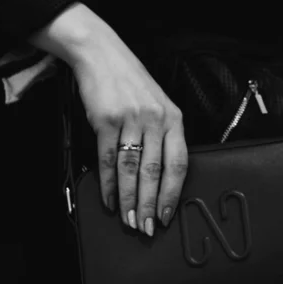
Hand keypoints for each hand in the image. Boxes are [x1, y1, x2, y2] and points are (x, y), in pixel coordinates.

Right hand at [30, 3, 187, 234]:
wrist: (103, 56)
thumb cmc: (134, 85)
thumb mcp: (160, 107)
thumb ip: (164, 138)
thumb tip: (162, 179)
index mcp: (175, 120)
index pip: (179, 164)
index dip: (173, 193)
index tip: (167, 215)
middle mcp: (156, 120)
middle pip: (155, 171)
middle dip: (150, 204)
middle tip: (147, 227)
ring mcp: (131, 120)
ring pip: (131, 169)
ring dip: (129, 198)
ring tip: (128, 219)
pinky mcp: (106, 120)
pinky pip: (107, 159)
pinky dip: (107, 183)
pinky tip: (110, 199)